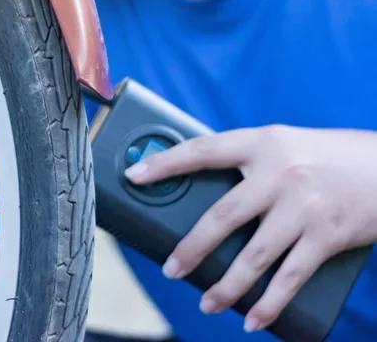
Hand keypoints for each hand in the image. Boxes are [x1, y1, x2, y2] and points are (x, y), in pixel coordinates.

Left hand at [124, 125, 376, 332]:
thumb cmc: (330, 156)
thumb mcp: (286, 144)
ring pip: (253, 256)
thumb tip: (203, 191)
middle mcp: (279, 173)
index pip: (202, 150)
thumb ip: (249, 163)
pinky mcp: (327, 236)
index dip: (165, 163)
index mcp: (263, 143)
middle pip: (222, 216)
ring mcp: (304, 206)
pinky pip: (290, 277)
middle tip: (171, 268)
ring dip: (227, 286)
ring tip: (207, 303)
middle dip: (192, 248)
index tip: (133, 176)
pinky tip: (251, 320)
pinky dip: (269, 304)